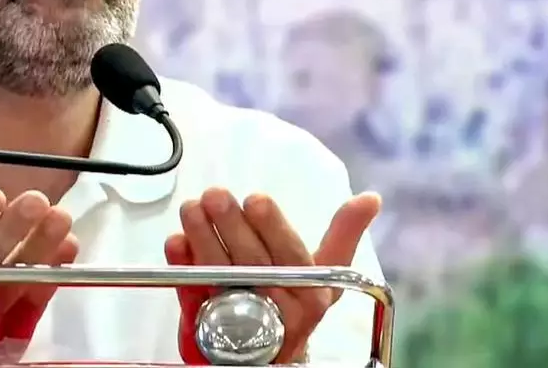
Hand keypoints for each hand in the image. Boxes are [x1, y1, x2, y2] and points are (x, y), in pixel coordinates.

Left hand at [164, 188, 379, 363]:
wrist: (272, 351)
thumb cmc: (296, 300)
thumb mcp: (325, 273)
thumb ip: (343, 234)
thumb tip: (370, 198)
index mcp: (312, 292)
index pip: (292, 256)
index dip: (272, 227)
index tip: (256, 199)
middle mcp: (280, 310)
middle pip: (252, 264)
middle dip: (230, 226)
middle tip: (214, 195)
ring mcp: (242, 320)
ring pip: (220, 277)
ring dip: (202, 239)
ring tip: (192, 209)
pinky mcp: (208, 329)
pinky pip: (193, 299)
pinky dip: (183, 270)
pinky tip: (176, 243)